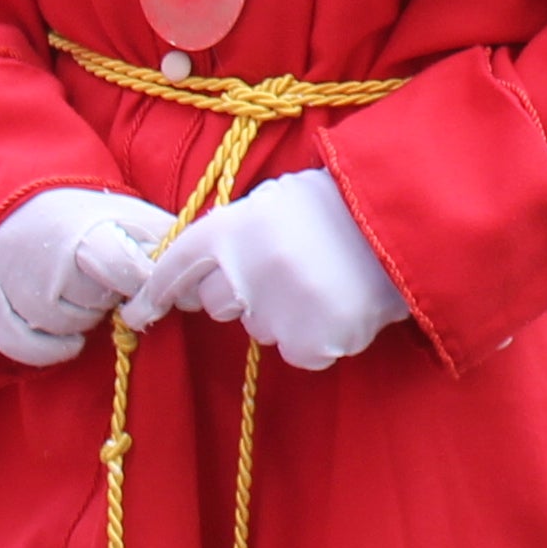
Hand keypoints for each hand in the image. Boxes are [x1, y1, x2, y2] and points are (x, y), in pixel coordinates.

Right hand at [0, 185, 177, 368]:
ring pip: (71, 329)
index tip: (145, 285)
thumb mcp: (125, 212)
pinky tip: (62, 327)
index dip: (143, 284)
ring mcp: (17, 292)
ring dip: (80, 316)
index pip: (127, 272)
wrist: (8, 205)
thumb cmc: (81, 214)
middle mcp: (49, 266)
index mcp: (86, 235)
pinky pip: (36, 352)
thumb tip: (195, 284)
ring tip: (72, 286)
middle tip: (97, 274)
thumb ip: (163, 241)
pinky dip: (53, 347)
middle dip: (106, 296)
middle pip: (99, 306)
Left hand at [125, 168, 409, 371]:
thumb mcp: (278, 198)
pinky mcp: (310, 344)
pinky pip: (297, 349)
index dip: (155, 291)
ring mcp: (277, 313)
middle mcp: (245, 274)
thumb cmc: (341, 203)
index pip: (176, 265)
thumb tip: (204, 268)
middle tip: (282, 268)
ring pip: (258, 327)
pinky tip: (340, 303)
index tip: (138, 312)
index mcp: (233, 228)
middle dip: (239, 291)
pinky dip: (315, 333)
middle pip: (216, 302)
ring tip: (324, 278)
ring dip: (280, 311)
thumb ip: (237, 231)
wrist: (408, 219)